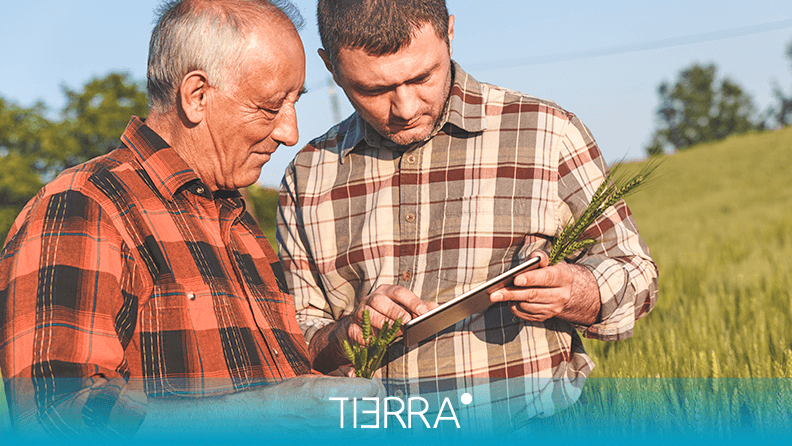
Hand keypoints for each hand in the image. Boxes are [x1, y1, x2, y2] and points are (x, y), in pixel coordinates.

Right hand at [141, 376, 385, 433]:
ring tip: (366, 411)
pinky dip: (360, 430)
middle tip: (373, 397)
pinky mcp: (331, 440)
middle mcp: (335, 414)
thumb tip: (368, 386)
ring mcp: (334, 432)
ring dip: (373, 418)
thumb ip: (343, 384)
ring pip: (372, 428)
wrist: (263, 420)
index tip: (371, 383)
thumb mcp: (315, 381)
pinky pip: (356, 437)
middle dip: (379, 402)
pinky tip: (353, 422)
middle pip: (377, 410)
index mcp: (331, 393)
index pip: (372, 389)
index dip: (375, 385)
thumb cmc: (287, 396)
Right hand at [345, 284, 437, 344]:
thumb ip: (420, 308)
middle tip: (408, 322)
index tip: (423, 312)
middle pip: (381, 301)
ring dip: (381, 323)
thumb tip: (437, 307)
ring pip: (368, 314)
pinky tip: (373, 342)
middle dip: (395, 312)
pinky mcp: (351, 327)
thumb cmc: (389, 316)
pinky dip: (364, 337)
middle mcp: (372, 299)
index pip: (399, 292)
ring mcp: (360, 312)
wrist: (362, 327)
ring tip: (394, 333)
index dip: (412, 301)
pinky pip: (355, 330)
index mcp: (387, 291)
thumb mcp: (404, 309)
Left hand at [489, 251, 600, 324]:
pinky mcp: (545, 317)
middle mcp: (562, 295)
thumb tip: (533, 258)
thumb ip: (540, 256)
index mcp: (564, 277)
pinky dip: (514, 307)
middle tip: (494, 294)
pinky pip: (525, 315)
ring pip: (527, 306)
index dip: (531, 279)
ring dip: (511, 300)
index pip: (546, 278)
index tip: (515, 280)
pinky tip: (508, 300)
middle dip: (512, 294)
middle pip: (534, 295)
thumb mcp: (548, 260)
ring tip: (498, 294)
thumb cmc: (549, 269)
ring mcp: (554, 309)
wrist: (562, 288)